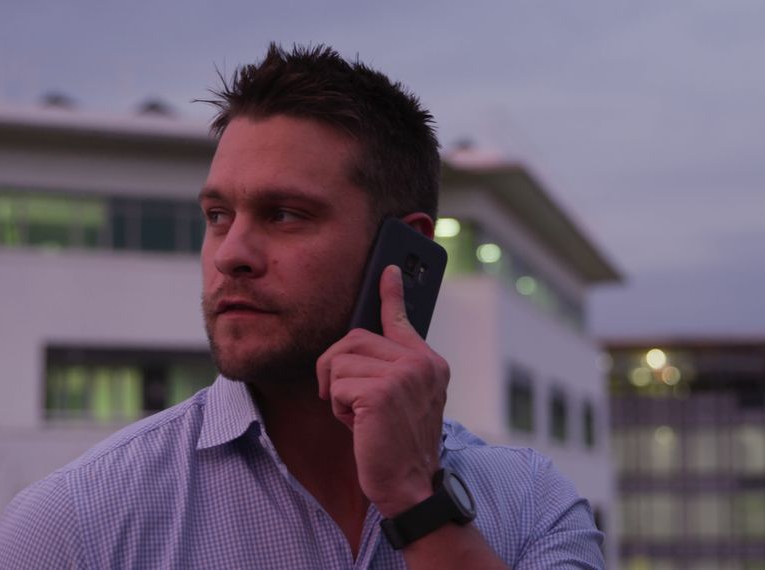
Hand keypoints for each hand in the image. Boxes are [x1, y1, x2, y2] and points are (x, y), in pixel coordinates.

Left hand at [317, 264, 449, 516]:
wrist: (411, 486)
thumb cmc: (399, 445)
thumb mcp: (403, 400)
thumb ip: (391, 368)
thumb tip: (358, 343)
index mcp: (429, 363)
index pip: (402, 319)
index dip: (391, 292)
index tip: (387, 269)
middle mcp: (421, 363)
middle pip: (353, 339)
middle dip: (338, 370)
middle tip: (351, 402)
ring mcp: (404, 376)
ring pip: (340, 362)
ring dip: (337, 393)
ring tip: (360, 417)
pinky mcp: (381, 392)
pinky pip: (336, 385)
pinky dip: (337, 408)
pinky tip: (358, 426)